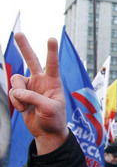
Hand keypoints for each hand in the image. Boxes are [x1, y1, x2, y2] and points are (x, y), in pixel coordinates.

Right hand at [9, 33, 67, 153]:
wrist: (47, 132)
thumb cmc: (54, 120)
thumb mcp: (49, 109)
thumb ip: (33, 98)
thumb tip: (17, 91)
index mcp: (53, 82)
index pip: (52, 64)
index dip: (51, 51)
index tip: (52, 38)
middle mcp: (41, 81)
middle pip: (31, 60)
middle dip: (24, 47)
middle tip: (18, 34)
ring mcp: (30, 87)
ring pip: (16, 80)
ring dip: (18, 94)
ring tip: (25, 105)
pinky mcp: (21, 95)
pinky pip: (13, 92)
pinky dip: (16, 101)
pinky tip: (23, 109)